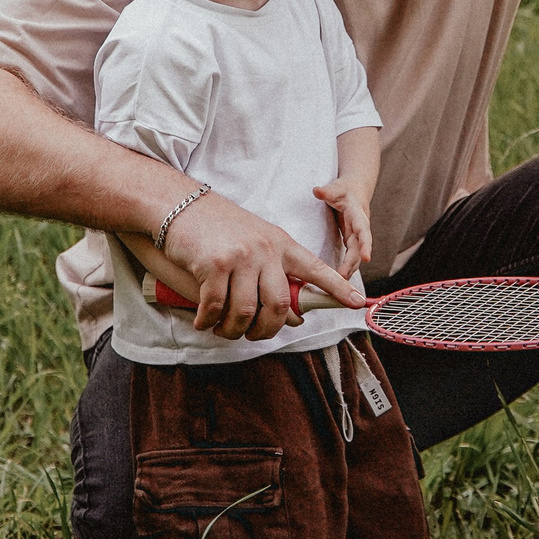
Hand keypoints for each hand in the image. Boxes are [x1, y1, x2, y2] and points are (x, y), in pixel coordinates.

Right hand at [164, 191, 365, 341]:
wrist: (180, 203)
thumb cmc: (217, 227)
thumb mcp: (255, 241)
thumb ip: (274, 273)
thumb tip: (294, 316)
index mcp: (281, 243)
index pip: (317, 268)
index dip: (338, 289)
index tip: (357, 304)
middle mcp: (265, 250)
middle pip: (279, 306)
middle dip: (266, 331)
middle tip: (252, 335)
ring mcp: (240, 256)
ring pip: (246, 312)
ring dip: (233, 330)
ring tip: (224, 329)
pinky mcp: (213, 264)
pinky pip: (215, 307)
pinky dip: (208, 321)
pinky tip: (204, 321)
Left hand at [313, 178, 372, 276]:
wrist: (356, 190)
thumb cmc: (345, 189)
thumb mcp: (336, 188)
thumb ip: (327, 191)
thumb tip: (317, 191)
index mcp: (357, 214)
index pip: (363, 230)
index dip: (365, 244)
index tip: (366, 258)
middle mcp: (360, 227)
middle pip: (359, 248)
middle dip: (353, 263)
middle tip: (342, 277)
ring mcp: (357, 235)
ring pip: (357, 254)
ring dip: (351, 268)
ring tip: (341, 282)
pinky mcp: (352, 240)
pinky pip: (352, 255)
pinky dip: (348, 266)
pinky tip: (341, 278)